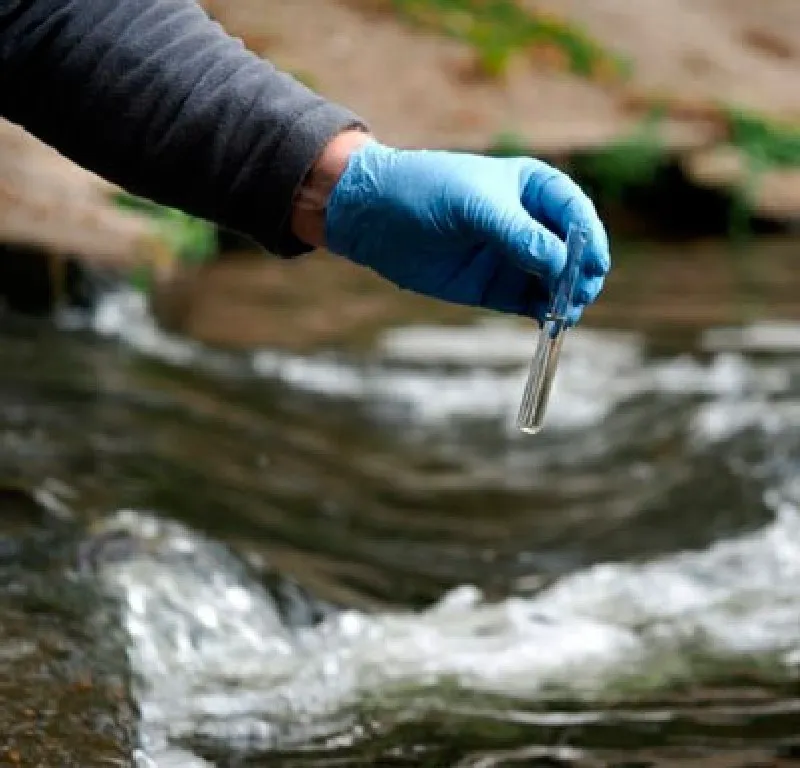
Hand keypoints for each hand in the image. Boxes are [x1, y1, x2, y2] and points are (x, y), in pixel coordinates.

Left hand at [302, 135, 610, 323]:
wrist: (374, 217)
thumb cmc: (424, 191)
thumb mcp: (473, 205)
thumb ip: (517, 234)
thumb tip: (560, 266)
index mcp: (533, 188)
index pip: (575, 214)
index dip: (589, 240)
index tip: (592, 266)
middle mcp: (531, 223)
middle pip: (572, 253)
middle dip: (580, 274)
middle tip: (577, 296)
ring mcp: (516, 258)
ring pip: (556, 282)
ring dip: (566, 299)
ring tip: (563, 314)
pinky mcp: (497, 288)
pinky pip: (532, 303)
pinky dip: (544, 313)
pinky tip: (547, 322)